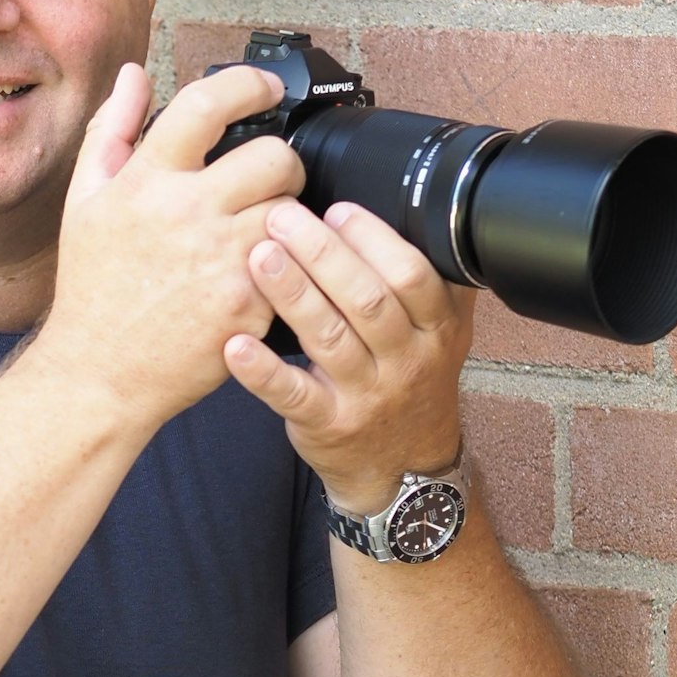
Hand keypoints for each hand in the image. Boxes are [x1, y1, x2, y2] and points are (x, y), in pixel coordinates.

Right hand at [39, 62, 307, 432]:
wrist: (98, 373)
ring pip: (292, 213)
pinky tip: (258, 278)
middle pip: (273, 157)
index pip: (207, 105)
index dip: (247, 84)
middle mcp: (186, 214)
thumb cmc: (93, 290)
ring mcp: (221, 261)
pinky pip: (291, 268)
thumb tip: (135, 76)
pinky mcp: (247, 305)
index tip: (264, 89)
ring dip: (287, 219)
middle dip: (281, 165)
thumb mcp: (85, 202)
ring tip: (264, 234)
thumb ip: (112, 131)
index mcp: (146, 181)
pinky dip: (283, 270)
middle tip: (269, 184)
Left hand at [223, 199, 472, 512]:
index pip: (411, 274)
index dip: (373, 239)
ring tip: (258, 257)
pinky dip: (263, 371)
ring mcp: (366, 395)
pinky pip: (294, 394)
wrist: (401, 469)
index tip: (335, 209)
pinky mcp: (327, 424)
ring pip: (329, 338)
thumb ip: (429, 282)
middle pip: (367, 300)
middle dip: (322, 254)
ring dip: (293, 294)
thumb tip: (409, 208)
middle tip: (280, 217)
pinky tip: (236, 345)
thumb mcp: (441, 334)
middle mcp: (406, 360)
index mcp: (437, 327)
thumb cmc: (409, 383)